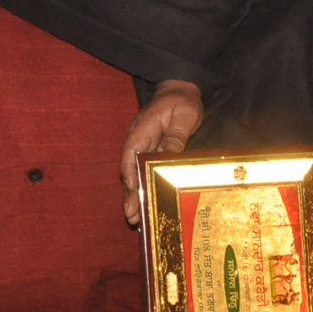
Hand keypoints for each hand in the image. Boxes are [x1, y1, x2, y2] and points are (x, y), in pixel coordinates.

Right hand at [120, 80, 203, 223]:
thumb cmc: (182, 102)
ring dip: (134, 196)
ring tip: (135, 219)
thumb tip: (168, 154)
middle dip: (129, 194)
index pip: (130, 155)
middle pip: (130, 171)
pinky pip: (144, 173)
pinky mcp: (149, 153)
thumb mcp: (183, 116)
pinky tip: (146, 204)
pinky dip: (143, 189)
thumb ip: (175, 135)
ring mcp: (142, 148)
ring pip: (135, 175)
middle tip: (131, 216)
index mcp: (142, 130)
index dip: (130, 174)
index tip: (131, 190)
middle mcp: (138, 141)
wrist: (180, 92)